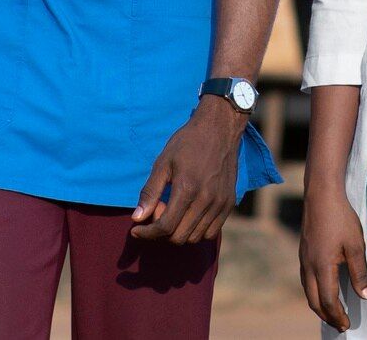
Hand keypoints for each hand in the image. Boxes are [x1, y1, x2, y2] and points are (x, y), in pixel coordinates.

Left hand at [131, 97, 242, 243]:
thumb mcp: (163, 163)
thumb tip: (137, 218)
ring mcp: (220, 203)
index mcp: (187, 188)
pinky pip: (211, 232)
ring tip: (174, 211)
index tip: (136, 230)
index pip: (165, 227)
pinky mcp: (229, 203)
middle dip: (162, 231)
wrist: (220, 128)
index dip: (147, 233)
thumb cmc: (187, 142)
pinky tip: (189, 214)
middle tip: (158, 210)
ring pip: (195, 238)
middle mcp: (206, 200)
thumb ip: (150, 192)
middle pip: (179, 237)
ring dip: (179, 232)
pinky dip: (196, 230)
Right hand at [299, 179, 366, 329]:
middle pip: (314, 301)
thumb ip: (359, 272)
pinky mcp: (303, 252)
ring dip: (319, 305)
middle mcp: (308, 266)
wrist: (320, 195)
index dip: (337, 316)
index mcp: (322, 267)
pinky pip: (305, 280)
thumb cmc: (340, 218)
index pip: (328, 301)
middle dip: (327, 316)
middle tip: (340, 325)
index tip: (347, 325)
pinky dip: (314, 292)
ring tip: (332, 312)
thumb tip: (365, 296)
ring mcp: (303, 259)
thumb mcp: (355, 245)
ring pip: (308, 291)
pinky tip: (323, 290)